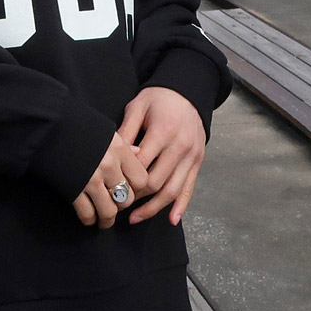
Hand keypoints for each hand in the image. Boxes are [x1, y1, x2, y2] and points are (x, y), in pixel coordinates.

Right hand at [72, 132, 149, 229]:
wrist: (47, 125)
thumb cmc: (75, 123)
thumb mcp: (105, 129)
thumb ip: (123, 144)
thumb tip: (137, 154)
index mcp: (119, 149)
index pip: (141, 179)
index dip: (136, 188)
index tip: (130, 188)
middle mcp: (108, 166)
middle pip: (127, 198)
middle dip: (122, 204)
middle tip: (116, 203)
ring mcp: (91, 179)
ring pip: (109, 211)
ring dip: (107, 219)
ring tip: (104, 220)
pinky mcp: (73, 189)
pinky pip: (87, 213)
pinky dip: (89, 219)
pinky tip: (89, 218)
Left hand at [117, 86, 205, 226]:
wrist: (188, 91)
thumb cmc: (158, 98)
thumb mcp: (137, 107)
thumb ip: (127, 131)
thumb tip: (118, 156)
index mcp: (163, 132)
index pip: (142, 165)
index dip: (126, 178)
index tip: (112, 185)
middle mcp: (180, 147)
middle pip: (156, 182)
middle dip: (136, 196)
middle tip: (118, 202)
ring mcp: (191, 156)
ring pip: (172, 190)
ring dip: (153, 208)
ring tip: (135, 218)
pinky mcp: (198, 162)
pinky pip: (189, 188)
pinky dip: (181, 206)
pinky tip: (171, 219)